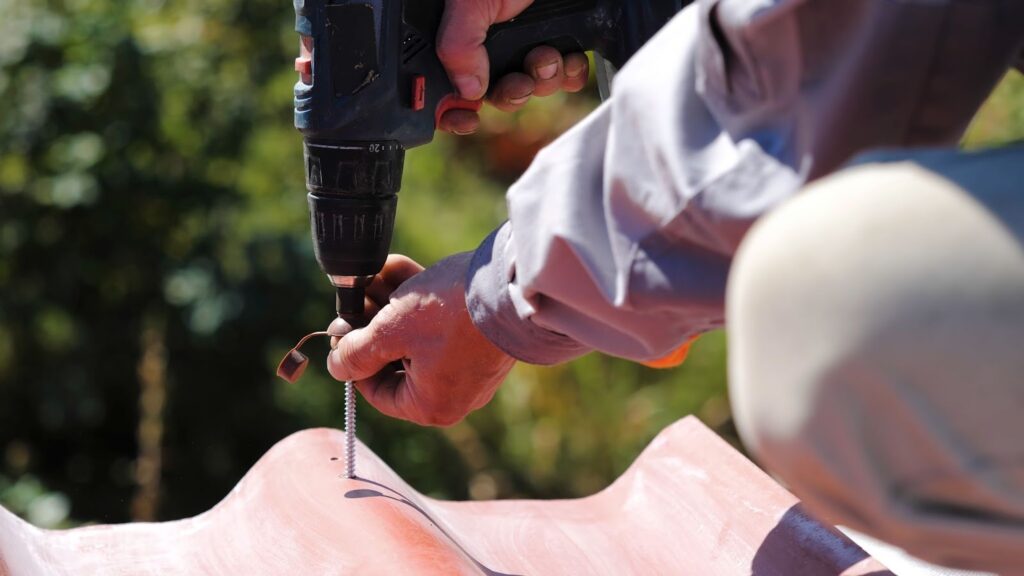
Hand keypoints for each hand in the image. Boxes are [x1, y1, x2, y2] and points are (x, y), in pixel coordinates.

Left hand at [327, 253, 515, 425]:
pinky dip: (419, 299)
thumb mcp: (390, 332)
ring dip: (391, 304)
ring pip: (417, 337)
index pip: (377, 391)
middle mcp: (454, 392)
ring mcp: (470, 365)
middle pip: (396, 360)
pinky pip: (441, 325)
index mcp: (431, 405)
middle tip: (356, 295)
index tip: (342, 327)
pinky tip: (396, 266)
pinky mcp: (481, 338)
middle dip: (373, 323)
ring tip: (373, 273)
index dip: (352, 358)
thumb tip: (336, 367)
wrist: (513, 284)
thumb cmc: (449, 316)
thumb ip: (357, 353)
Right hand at [436, 0, 589, 134]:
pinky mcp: (557, 38)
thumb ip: (458, 45)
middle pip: (490, 93)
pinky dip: (567, 73)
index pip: (442, 84)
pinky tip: (568, 58)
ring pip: (528, 87)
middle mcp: (487, 39)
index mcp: (455, 30)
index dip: (450, 109)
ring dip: (540, 81)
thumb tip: (466, 90)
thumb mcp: (468, 0)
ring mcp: (523, 40)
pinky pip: (561, 74)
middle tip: (518, 83)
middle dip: (508, 94)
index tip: (465, 119)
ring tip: (546, 57)